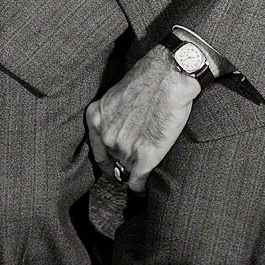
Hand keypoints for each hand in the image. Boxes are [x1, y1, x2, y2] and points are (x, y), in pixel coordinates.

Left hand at [86, 47, 199, 191]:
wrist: (168, 77)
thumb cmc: (147, 80)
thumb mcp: (116, 96)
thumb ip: (112, 117)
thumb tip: (118, 131)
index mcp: (96, 117)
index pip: (97, 152)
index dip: (108, 163)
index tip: (115, 168)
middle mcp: (106, 135)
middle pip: (114, 162)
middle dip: (125, 163)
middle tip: (137, 162)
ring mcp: (124, 147)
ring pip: (128, 172)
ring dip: (137, 172)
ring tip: (147, 168)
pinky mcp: (145, 156)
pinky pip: (138, 182)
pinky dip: (142, 187)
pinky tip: (146, 188)